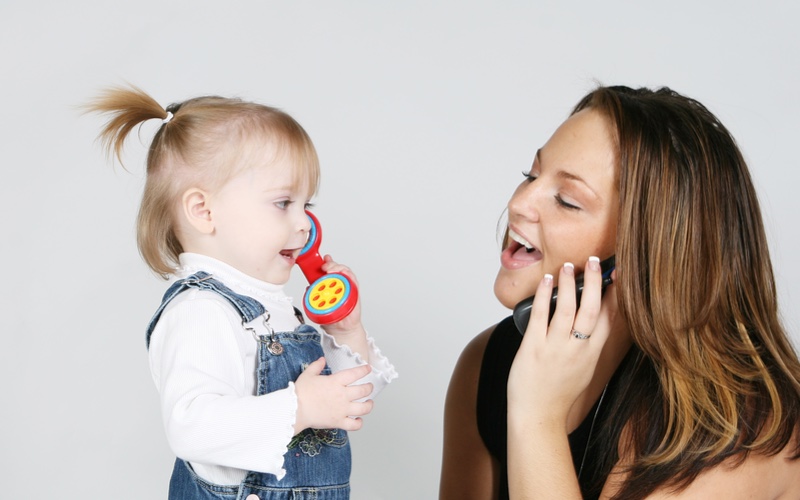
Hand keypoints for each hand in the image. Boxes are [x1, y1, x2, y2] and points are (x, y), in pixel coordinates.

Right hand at [294, 357, 373, 432]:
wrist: (295, 409)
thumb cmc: (300, 392)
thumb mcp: (308, 374)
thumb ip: (317, 366)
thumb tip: (322, 359)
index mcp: (336, 382)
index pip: (355, 374)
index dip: (364, 370)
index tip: (368, 368)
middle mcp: (342, 395)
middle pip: (363, 390)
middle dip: (369, 387)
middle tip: (369, 387)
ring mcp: (342, 409)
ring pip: (363, 408)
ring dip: (369, 405)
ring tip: (369, 403)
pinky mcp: (338, 421)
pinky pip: (354, 425)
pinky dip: (359, 423)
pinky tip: (358, 420)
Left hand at [318, 255, 363, 333]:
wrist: (342, 329)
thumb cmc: (332, 316)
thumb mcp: (319, 305)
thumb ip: (314, 295)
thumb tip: (308, 288)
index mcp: (331, 285)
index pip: (330, 269)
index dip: (328, 261)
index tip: (324, 259)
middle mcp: (340, 284)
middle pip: (338, 268)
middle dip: (332, 264)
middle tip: (325, 266)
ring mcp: (348, 287)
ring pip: (346, 273)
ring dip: (340, 269)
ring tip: (333, 270)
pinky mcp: (355, 293)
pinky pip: (354, 282)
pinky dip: (350, 277)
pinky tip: (344, 275)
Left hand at [507, 257, 617, 428]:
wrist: (539, 416)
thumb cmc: (559, 393)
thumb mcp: (584, 369)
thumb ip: (589, 345)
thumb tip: (591, 319)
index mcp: (592, 354)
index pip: (610, 318)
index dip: (616, 294)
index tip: (618, 275)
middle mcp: (578, 349)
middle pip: (592, 309)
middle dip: (595, 282)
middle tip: (595, 261)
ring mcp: (556, 348)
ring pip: (567, 309)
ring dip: (569, 284)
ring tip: (569, 266)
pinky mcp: (534, 348)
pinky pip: (541, 316)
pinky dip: (544, 295)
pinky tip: (546, 282)